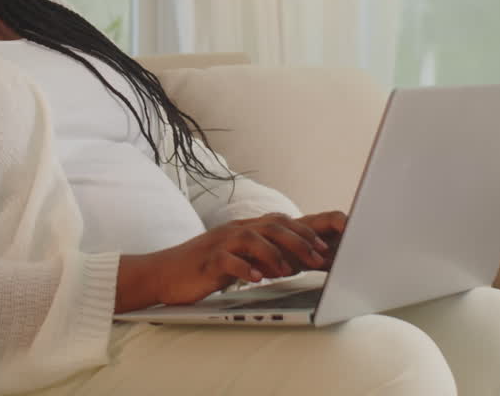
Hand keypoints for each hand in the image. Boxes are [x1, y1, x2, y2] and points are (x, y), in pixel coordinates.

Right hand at [114, 211, 347, 312]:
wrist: (164, 273)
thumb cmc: (207, 267)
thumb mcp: (241, 258)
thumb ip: (268, 255)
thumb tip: (302, 260)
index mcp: (249, 229)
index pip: (285, 221)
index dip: (311, 227)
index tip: (334, 239)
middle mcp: (237, 231)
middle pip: (274, 226)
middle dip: (300, 240)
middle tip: (319, 258)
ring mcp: (221, 243)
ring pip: (253, 238)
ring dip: (275, 254)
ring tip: (290, 270)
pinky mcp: (207, 260)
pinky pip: (228, 260)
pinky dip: (244, 269)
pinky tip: (256, 279)